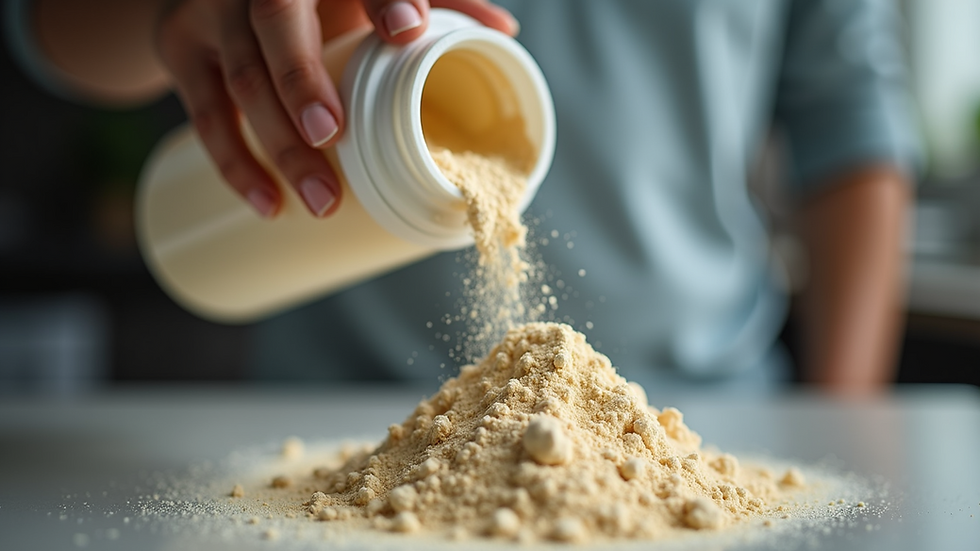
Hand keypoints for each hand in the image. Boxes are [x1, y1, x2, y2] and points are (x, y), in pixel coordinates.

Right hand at [155, 0, 516, 217]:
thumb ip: (437, 0)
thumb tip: (504, 36)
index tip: (407, 30)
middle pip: (275, 22)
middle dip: (302, 80)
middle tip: (331, 136)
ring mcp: (213, 12)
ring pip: (240, 76)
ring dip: (278, 144)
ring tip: (319, 198)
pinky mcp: (182, 48)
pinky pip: (203, 112)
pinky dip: (234, 163)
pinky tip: (267, 202)